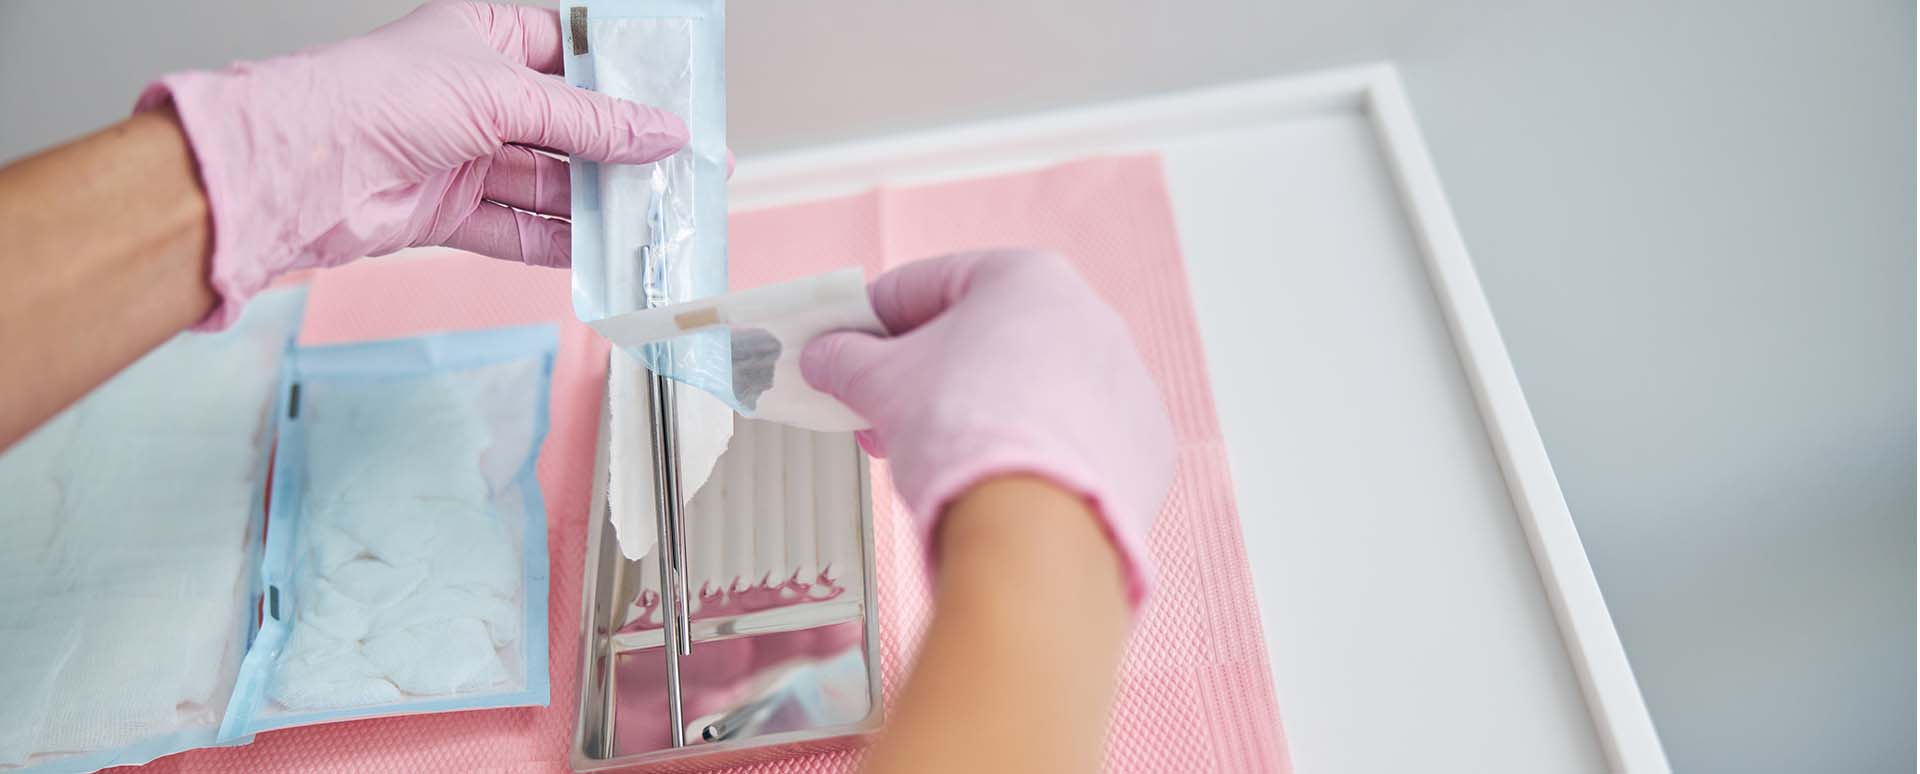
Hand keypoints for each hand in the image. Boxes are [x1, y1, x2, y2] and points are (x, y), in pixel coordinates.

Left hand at [133, 0, 685, 328]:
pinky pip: (519, 228)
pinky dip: (560, 244)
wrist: (299, 170)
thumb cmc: (377, 98)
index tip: (680, 104)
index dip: (627, 80)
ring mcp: (463, 154)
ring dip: (600, 205)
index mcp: (485, 35)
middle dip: (624, 154)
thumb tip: (661, 132)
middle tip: (684, 174)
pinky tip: (604, 254)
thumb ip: (589, 122)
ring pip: (549, 182)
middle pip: (569, 126)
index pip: (573, 52)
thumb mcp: (503, 95)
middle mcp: (475, 93)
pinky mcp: (448, 210)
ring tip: (655, 221)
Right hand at [800, 250, 1174, 605]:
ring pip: (1031, 389)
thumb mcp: (879, 383)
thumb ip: (844, 360)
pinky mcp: (1142, 445)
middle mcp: (1090, 317)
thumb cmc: (960, 430)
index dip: (870, 321)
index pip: (926, 285)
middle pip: (983, 338)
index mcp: (1027, 278)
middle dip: (922, 376)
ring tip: (930, 456)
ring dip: (977, 413)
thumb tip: (824, 356)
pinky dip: (1035, 454)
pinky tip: (1000, 486)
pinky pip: (1074, 439)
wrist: (1038, 527)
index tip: (843, 352)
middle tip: (878, 415)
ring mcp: (1125, 382)